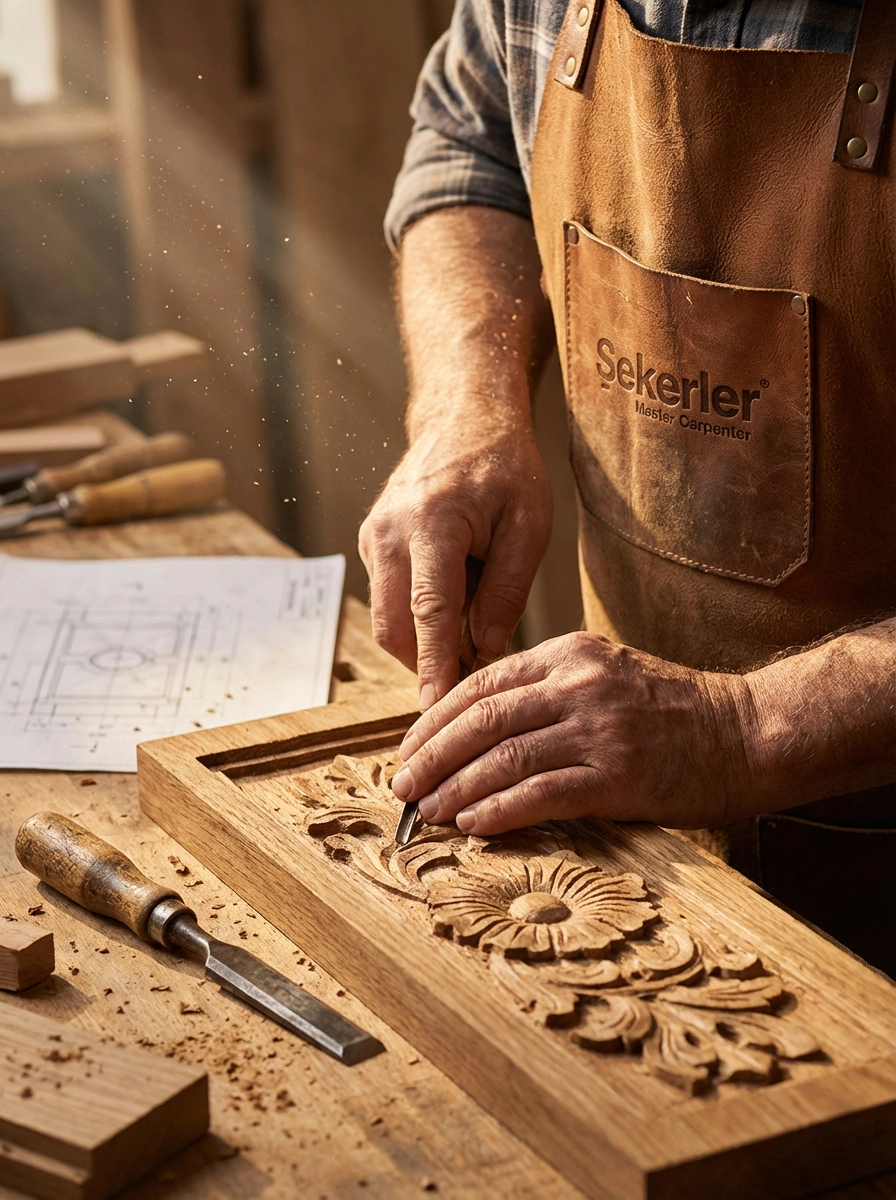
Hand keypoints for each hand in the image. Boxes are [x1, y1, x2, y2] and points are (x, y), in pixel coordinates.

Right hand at [359, 416, 551, 707]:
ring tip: (471, 631)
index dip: (433, 664)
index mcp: (433, 523)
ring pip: (388, 619)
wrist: (464, 419)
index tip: (435, 707)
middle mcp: (390, 532)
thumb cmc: (505, 469)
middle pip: (395, 625)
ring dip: (424, 641)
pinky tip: (455, 601)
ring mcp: (373, 537)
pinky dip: (417, 617)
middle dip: (426, 664)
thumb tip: (485, 650)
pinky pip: (388, 599)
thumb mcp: (528, 526)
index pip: (429, 610)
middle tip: (470, 683)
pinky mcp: (371, 544)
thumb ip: (507, 591)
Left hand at [389, 632, 756, 832]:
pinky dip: (498, 811)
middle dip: (431, 757)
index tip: (410, 749)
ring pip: (502, 758)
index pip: (481, 684)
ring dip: (455, 790)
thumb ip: (548, 691)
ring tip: (428, 813)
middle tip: (403, 787)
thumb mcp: (606, 674)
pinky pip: (540, 794)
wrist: (747, 732)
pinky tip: (473, 826)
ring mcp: (598, 728)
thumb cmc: (674, 711)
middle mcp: (578, 684)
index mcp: (569, 655)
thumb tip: (479, 731)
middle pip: (480, 720)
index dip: (435, 719)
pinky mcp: (617, 775)